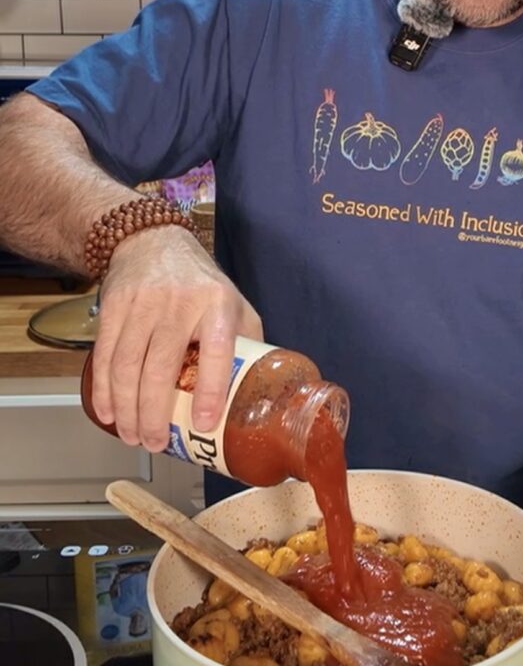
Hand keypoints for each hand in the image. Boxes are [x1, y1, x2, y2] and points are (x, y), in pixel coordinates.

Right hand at [89, 225, 262, 452]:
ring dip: (126, 409)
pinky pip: (104, 355)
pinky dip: (103, 390)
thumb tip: (258, 393)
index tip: (204, 423)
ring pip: (127, 366)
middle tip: (154, 443)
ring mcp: (143, 303)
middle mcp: (180, 303)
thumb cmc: (200, 283)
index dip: (211, 390)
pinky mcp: (114, 306)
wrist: (153, 241)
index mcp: (218, 305)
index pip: (216, 350)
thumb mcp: (235, 302)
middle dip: (153, 414)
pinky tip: (108, 412)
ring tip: (131, 436)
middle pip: (161, 367)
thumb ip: (246, 342)